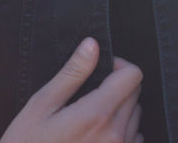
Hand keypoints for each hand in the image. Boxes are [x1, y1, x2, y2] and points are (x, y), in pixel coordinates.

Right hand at [0, 37, 143, 142]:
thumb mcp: (42, 105)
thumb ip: (73, 73)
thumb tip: (92, 45)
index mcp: (97, 114)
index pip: (133, 75)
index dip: (119, 66)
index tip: (103, 69)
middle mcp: (115, 134)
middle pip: (135, 93)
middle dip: (117, 86)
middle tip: (89, 95)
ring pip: (135, 115)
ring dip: (120, 110)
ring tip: (89, 120)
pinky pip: (134, 138)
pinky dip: (121, 132)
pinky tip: (96, 136)